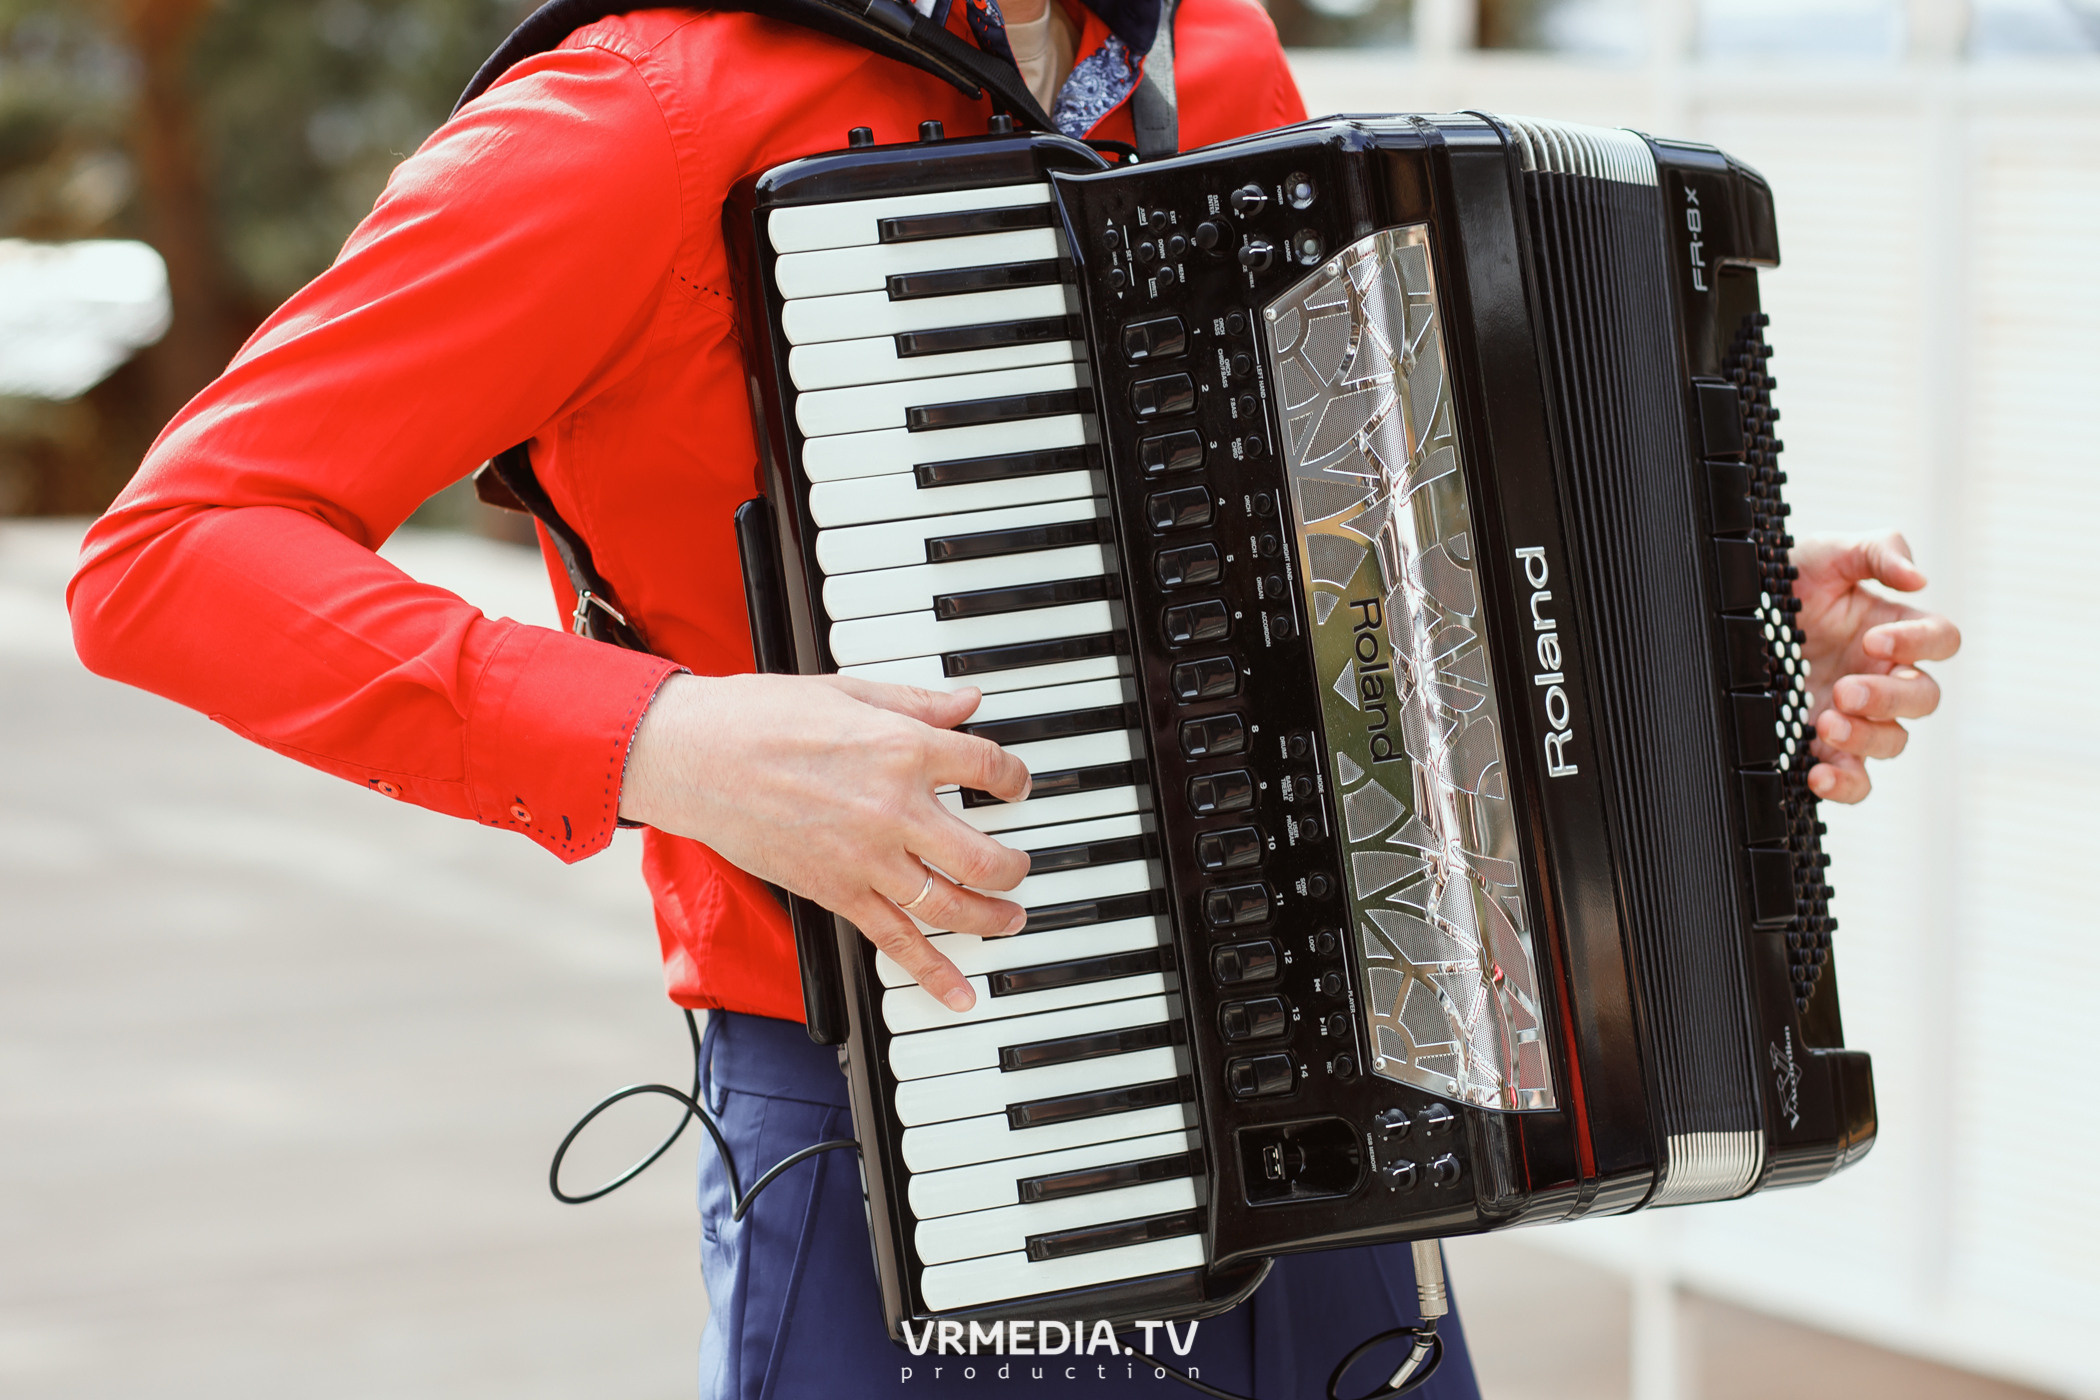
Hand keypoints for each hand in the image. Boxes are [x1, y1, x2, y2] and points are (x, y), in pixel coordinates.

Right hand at [618, 672, 1032, 1010]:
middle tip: (1020, 867)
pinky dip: (933, 973)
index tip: (1016, 785)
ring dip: (991, 917)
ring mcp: (867, 859)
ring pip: (951, 904)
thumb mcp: (848, 691)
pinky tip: (960, 994)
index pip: (988, 769)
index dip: (1014, 778)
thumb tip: (967, 700)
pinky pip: (896, 941)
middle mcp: (896, 809)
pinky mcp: (836, 892)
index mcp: (904, 749)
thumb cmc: (759, 717)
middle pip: (984, 854)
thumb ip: (915, 703)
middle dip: (1014, 867)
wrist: (695, 757)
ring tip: (1011, 920)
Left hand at [1790, 531, 1960, 803]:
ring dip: (1865, 738)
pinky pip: (1854, 780)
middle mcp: (1882, 675)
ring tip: (1826, 724)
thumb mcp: (1828, 552)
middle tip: (1844, 690)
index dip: (1918, 642)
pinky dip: (1844, 784)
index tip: (1872, 639)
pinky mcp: (1824, 745)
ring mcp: (1857, 714)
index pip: (1941, 640)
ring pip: (1892, 741)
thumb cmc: (1789, 580)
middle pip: (1923, 699)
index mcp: (1895, 630)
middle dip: (1888, 697)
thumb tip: (1918, 577)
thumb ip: (1878, 550)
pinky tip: (1817, 776)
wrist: (1732, 615)